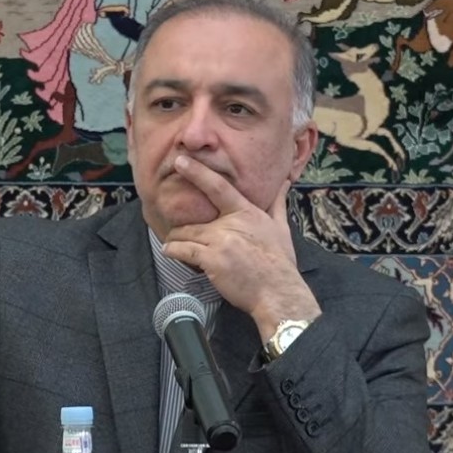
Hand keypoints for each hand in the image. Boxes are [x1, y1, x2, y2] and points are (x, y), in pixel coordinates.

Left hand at [161, 156, 320, 338]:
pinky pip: (183, 251)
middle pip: (195, 218)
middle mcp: (231, 223)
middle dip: (182, 226)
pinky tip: (169, 251)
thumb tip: (284, 182)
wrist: (278, 292)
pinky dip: (173, 251)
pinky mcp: (212, 260)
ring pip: (186, 234)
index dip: (198, 172)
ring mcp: (220, 241)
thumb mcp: (281, 228)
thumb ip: (277, 203)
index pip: (218, 187)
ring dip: (176, 239)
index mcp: (246, 212)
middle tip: (175, 230)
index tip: (181, 161)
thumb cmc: (280, 262)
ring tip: (172, 244)